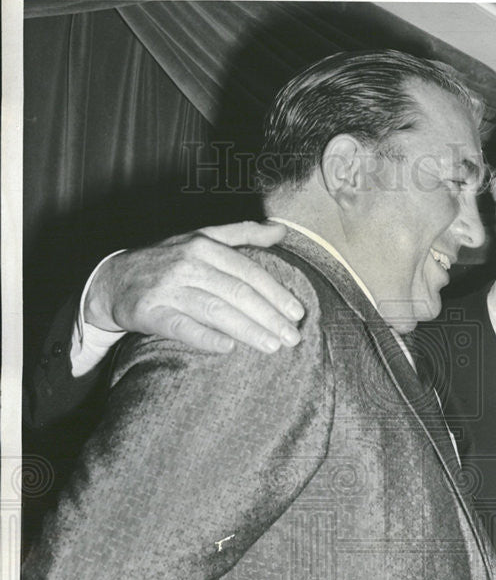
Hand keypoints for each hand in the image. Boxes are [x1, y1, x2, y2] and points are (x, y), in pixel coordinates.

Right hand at [85, 221, 304, 353]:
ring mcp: (170, 289)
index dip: (276, 293)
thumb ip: (243, 234)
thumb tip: (281, 230)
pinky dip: (206, 338)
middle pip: (237, 292)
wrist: (114, 280)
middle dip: (269, 316)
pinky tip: (229, 349)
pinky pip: (183, 327)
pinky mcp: (153, 313)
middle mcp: (188, 264)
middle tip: (293, 338)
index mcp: (204, 245)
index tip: (298, 313)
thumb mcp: (201, 238)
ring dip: (248, 329)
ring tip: (273, 346)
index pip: (248, 271)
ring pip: (216, 310)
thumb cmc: (167, 261)